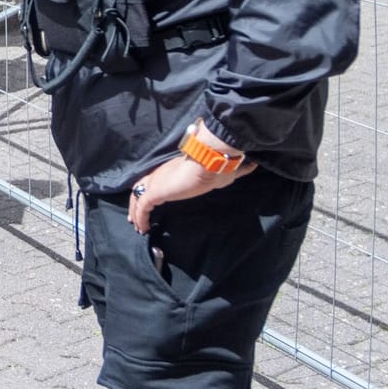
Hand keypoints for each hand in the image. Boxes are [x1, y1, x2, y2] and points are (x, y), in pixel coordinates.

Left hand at [127, 150, 255, 234]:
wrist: (211, 160)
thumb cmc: (218, 165)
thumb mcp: (226, 170)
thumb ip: (235, 171)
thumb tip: (251, 166)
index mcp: (174, 169)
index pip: (156, 179)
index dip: (151, 190)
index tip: (151, 202)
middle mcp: (161, 173)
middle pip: (140, 187)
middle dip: (137, 203)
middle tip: (136, 217)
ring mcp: (156, 181)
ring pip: (137, 197)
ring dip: (136, 212)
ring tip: (138, 226)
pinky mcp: (156, 191)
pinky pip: (142, 207)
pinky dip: (140, 217)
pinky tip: (142, 228)